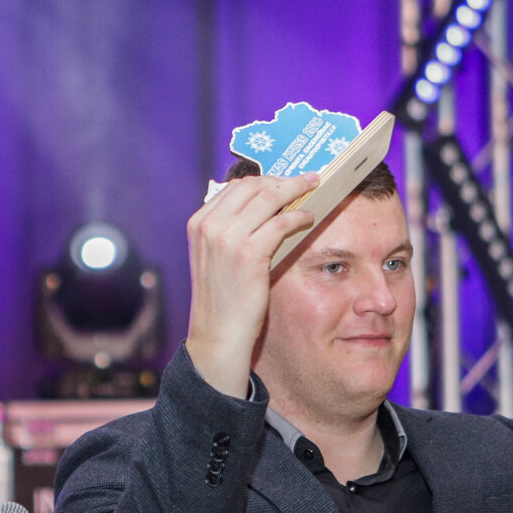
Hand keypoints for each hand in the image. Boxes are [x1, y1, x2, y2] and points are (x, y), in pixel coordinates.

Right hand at [184, 174, 316, 395]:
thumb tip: (261, 208)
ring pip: (269, 197)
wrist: (218, 333)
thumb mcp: (215, 257)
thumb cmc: (222, 298)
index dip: (265, 180)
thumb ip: (228, 230)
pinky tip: (309, 218)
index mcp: (199, 223)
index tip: (284, 181)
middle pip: (253, 185)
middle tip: (306, 180)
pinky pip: (282, 221)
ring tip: (314, 190)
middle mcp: (210, 225)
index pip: (235, 187)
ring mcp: (227, 237)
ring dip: (296, 189)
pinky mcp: (249, 252)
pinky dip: (299, 216)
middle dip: (283, 179)